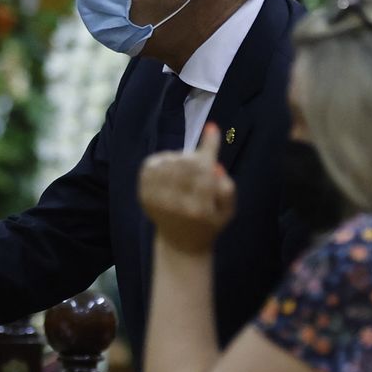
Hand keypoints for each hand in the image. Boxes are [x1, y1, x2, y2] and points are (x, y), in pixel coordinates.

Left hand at [139, 124, 234, 253]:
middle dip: (195, 156)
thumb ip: (226, 188)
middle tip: (199, 160)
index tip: (211, 127)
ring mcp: (157, 201)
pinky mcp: (144, 197)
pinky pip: (150, 166)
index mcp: (200, 209)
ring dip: (178, 158)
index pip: (205, 170)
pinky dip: (160, 161)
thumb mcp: (227, 211)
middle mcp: (177, 205)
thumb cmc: (209, 223)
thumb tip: (215, 164)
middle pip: (186, 164)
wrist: (181, 243)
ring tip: (185, 168)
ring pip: (167, 162)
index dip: (209, 146)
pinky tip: (169, 168)